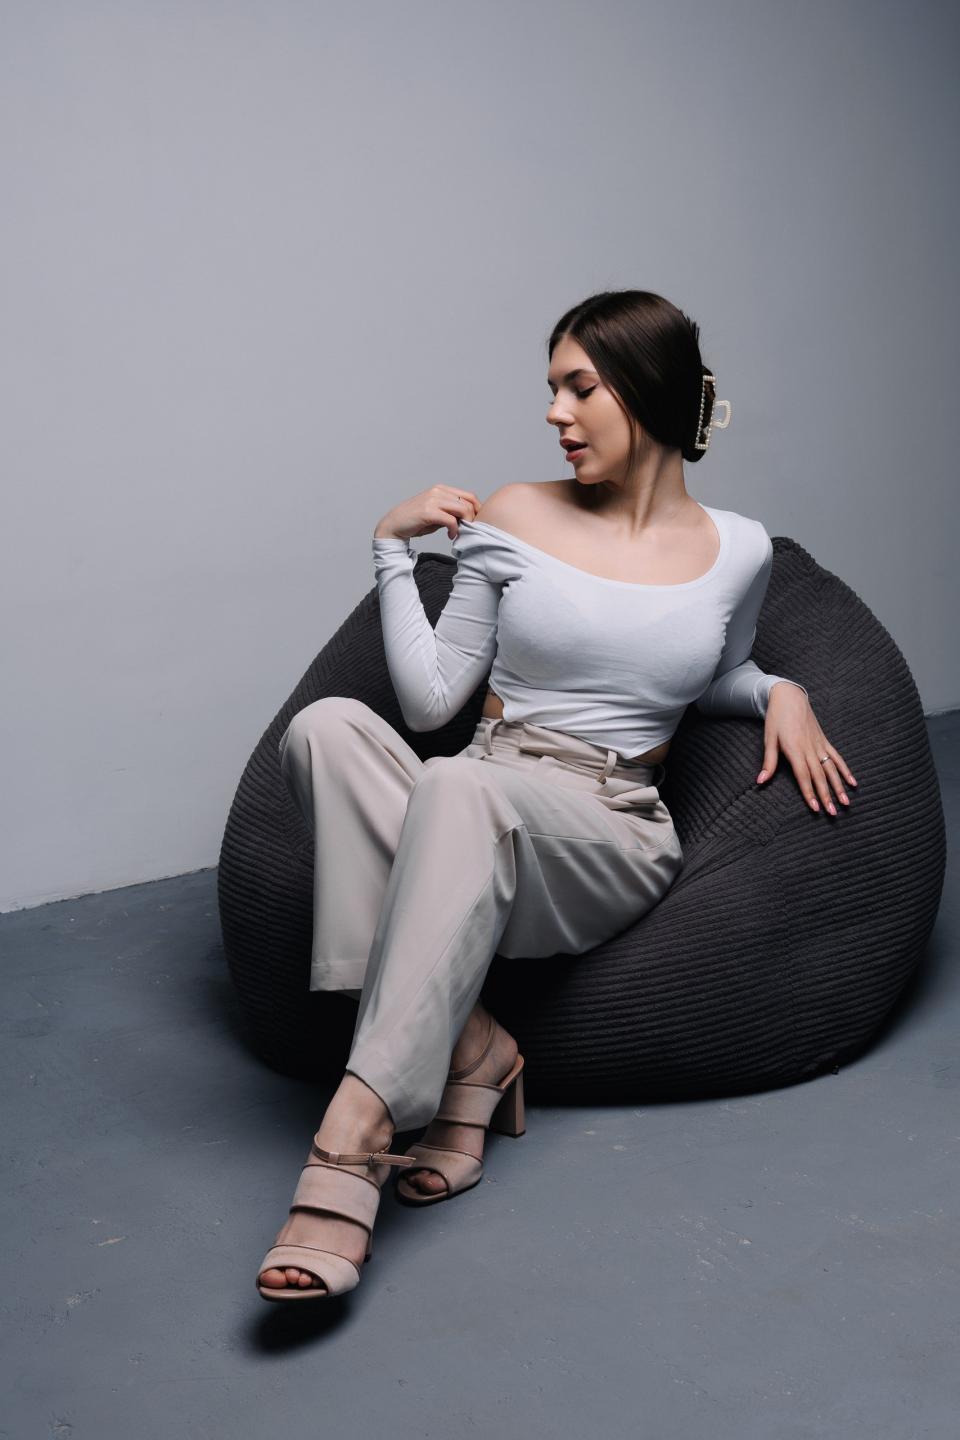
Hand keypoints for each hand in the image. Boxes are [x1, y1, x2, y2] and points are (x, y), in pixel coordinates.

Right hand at [375, 486, 482, 542]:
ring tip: (459, 534)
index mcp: (441, 490)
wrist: (394, 525)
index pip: (469, 496)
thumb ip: (451, 512)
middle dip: (472, 519)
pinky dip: (454, 530)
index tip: (476, 523)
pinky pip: (451, 520)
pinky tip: (451, 536)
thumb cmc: (415, 521)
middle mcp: (438, 491)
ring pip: (462, 509)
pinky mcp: (428, 512)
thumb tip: (468, 518)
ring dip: (465, 524)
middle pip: (468, 503)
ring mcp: (433, 500)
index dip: (477, 510)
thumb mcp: (437, 514)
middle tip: (468, 531)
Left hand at [756, 682, 858, 815]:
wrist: (789, 697)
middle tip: (833, 813)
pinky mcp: (824, 741)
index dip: (809, 792)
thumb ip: (768, 761)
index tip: (815, 808)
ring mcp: (819, 744)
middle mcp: (810, 748)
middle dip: (827, 795)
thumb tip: (760, 781)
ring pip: (831, 769)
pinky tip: (853, 782)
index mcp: (795, 749)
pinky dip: (845, 770)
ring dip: (839, 787)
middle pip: (820, 776)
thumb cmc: (776, 718)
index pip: (803, 776)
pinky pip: (837, 757)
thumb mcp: (768, 739)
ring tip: (846, 803)